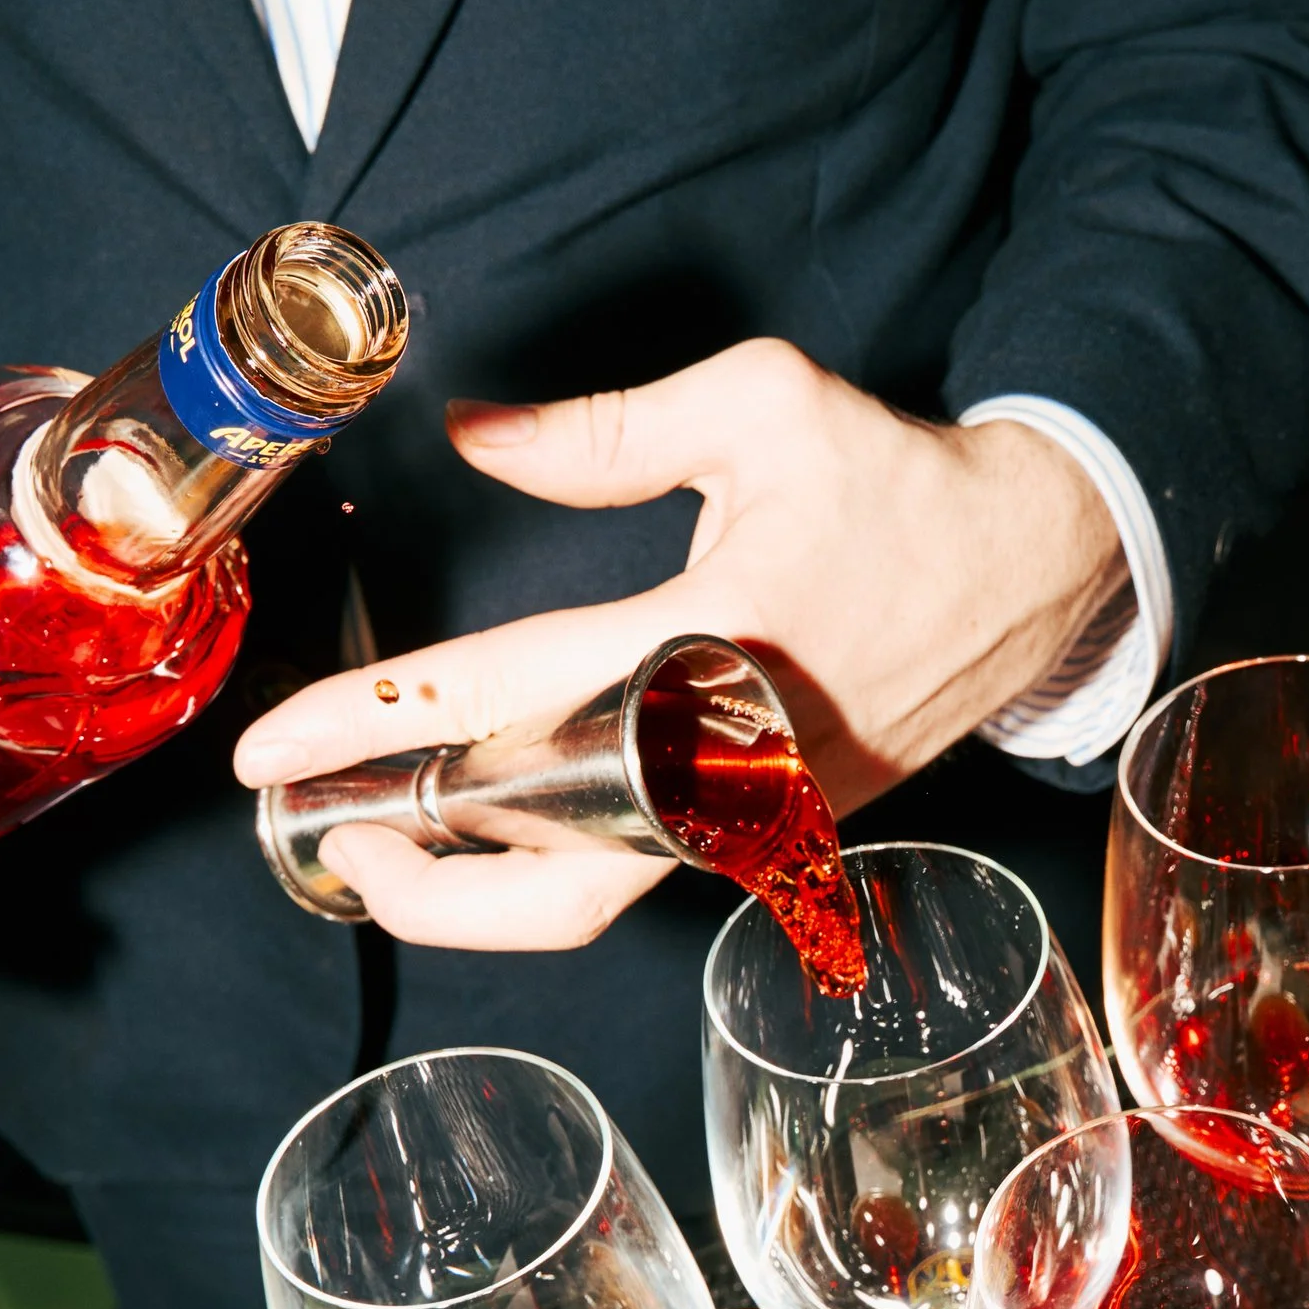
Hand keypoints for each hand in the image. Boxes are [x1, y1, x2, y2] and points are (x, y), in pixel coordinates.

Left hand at [233, 341, 1126, 949]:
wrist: (1035, 572)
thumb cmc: (899, 484)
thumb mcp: (757, 405)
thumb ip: (602, 428)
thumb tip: (472, 436)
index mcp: (711, 648)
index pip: (498, 704)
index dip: (368, 727)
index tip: (273, 749)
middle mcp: (730, 761)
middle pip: (542, 884)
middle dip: (410, 877)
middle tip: (316, 829)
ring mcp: (755, 815)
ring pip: (587, 904)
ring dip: (467, 889)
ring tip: (374, 836)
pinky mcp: (770, 833)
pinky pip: (630, 876)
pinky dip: (537, 868)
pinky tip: (470, 824)